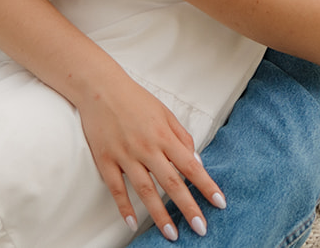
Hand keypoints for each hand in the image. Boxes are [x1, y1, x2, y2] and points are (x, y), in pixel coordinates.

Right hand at [76, 74, 225, 238]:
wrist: (100, 87)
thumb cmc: (136, 99)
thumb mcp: (165, 113)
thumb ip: (182, 137)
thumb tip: (196, 161)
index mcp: (164, 135)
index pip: (191, 166)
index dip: (206, 185)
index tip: (219, 203)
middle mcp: (147, 147)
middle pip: (171, 182)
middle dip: (188, 207)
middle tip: (201, 228)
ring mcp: (125, 155)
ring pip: (145, 190)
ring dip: (160, 214)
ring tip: (172, 234)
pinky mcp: (105, 160)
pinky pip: (116, 188)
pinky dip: (124, 207)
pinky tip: (133, 224)